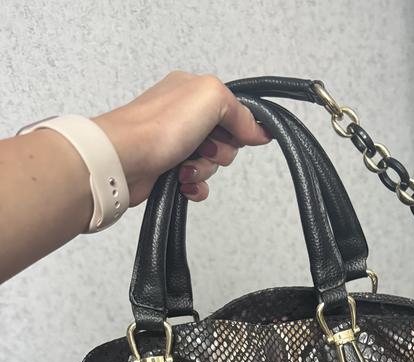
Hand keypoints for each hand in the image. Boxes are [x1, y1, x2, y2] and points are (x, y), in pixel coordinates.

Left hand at [92, 71, 271, 205]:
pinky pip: (196, 183)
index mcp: (192, 90)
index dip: (239, 126)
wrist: (123, 160)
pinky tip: (183, 184)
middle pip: (225, 140)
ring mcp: (174, 143)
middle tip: (203, 148)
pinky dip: (195, 186)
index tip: (240, 136)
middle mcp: (182, 115)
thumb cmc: (159, 126)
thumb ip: (240, 111)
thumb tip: (258, 130)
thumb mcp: (212, 98)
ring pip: (211, 164)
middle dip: (220, 151)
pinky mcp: (167, 169)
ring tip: (185, 168)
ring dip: (205, 170)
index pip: (232, 110)